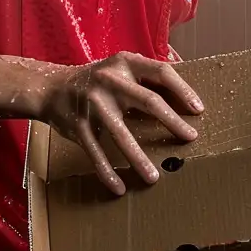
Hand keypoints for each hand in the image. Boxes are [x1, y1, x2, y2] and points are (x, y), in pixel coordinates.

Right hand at [40, 53, 204, 192]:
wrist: (50, 87)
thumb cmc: (99, 82)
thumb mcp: (121, 69)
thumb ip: (148, 78)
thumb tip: (188, 95)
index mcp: (125, 63)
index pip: (161, 72)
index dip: (183, 90)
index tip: (199, 109)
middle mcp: (109, 80)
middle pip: (148, 101)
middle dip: (173, 121)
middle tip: (190, 138)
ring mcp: (92, 103)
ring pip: (120, 134)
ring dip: (138, 158)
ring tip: (154, 178)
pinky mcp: (78, 124)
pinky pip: (95, 152)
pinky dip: (107, 171)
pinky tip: (119, 187)